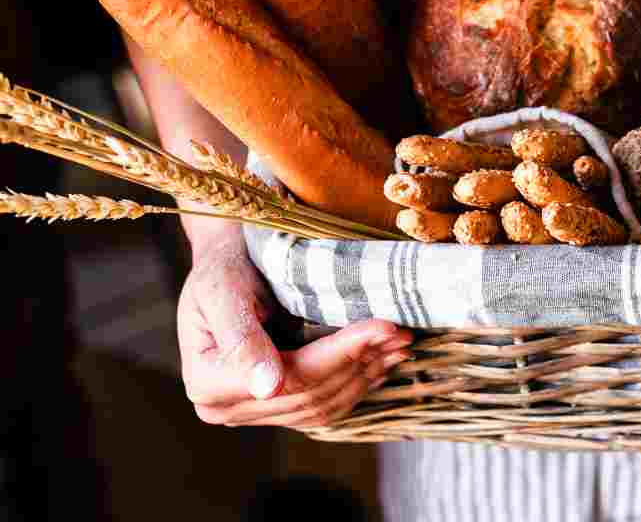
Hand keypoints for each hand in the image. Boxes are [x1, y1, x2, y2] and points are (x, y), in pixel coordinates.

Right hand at [177, 238, 413, 427]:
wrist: (229, 260)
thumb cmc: (224, 265)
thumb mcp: (222, 289)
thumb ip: (241, 338)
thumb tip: (268, 388)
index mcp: (206, 383)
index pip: (290, 377)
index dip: (343, 353)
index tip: (385, 325)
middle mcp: (225, 408)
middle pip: (310, 394)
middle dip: (362, 361)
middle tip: (403, 332)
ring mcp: (253, 411)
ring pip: (323, 404)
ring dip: (367, 374)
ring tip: (401, 345)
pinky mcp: (277, 406)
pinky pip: (324, 404)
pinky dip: (358, 383)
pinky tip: (384, 362)